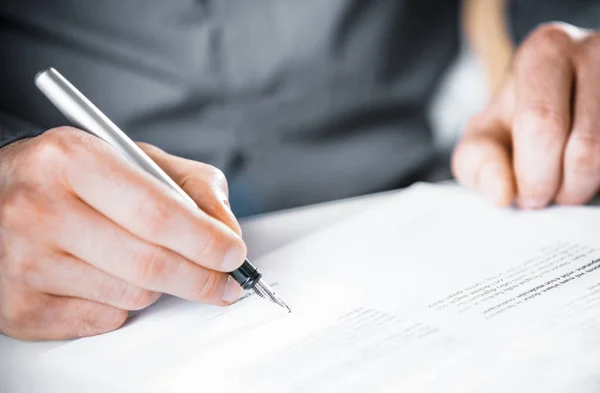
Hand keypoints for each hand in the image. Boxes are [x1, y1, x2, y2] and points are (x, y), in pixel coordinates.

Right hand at [0, 127, 245, 339]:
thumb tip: (228, 232)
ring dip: (158, 285)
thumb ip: (192, 186)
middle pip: (150, 264)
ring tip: (141, 257)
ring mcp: (25, 263)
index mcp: (72, 160)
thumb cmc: (74, 176)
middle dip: (202, 278)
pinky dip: (122, 302)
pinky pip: (105, 318)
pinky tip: (106, 275)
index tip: (234, 254)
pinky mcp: (20, 307)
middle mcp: (39, 210)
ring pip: (132, 295)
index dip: (207, 241)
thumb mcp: (134, 158)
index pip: (158, 213)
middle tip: (225, 280)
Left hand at [453, 23, 599, 207]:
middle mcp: (594, 51)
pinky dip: (599, 180)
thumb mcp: (484, 135)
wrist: (558, 99)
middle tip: (543, 199)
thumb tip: (501, 193)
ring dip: (584, 188)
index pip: (541, 122)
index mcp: (545, 52)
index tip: (525, 197)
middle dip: (561, 188)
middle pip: (585, 146)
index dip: (533, 175)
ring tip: (563, 186)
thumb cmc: (516, 120)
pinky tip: (582, 175)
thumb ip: (478, 161)